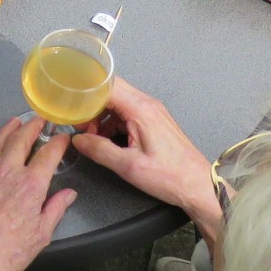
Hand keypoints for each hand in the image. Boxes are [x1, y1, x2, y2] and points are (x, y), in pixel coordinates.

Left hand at [0, 116, 77, 270]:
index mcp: (30, 185)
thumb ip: (56, 209)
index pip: (48, 154)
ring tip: (15, 122)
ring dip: (7, 130)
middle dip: (33, 127)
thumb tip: (68, 193)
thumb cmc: (8, 254)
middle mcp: (6, 173)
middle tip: (39, 120)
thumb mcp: (41, 235)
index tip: (62, 136)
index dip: (58, 142)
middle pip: (21, 140)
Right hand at [71, 77, 221, 245]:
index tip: (72, 106)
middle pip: (111, 91)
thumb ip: (99, 150)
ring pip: (117, 103)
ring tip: (94, 138)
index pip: (107, 85)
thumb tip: (78, 140)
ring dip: (102, 117)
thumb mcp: (128, 166)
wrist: (198, 185)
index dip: (86, 93)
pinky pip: (126, 114)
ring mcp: (152, 112)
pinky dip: (113, 124)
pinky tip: (108, 142)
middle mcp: (147, 104)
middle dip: (91, 106)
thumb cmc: (170, 176)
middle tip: (80, 126)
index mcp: (141, 109)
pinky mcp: (153, 122)